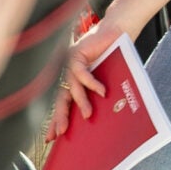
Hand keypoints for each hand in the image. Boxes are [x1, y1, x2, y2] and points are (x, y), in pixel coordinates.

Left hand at [52, 14, 126, 134]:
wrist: (118, 32)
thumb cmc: (115, 54)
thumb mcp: (106, 78)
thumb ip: (100, 94)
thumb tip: (102, 115)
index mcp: (73, 81)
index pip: (62, 104)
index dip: (56, 120)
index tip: (52, 138)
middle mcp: (68, 73)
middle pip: (60, 99)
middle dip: (60, 117)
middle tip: (60, 132)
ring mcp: (70, 63)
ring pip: (70, 88)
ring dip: (80, 102)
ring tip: (88, 114)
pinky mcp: (76, 54)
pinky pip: (81, 73)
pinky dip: (91, 83)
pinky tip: (101, 91)